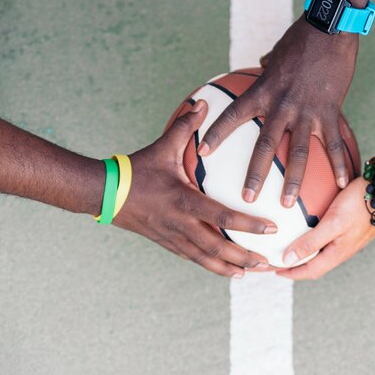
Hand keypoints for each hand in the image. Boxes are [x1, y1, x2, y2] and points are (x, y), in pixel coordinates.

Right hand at [113, 100, 276, 277]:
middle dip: (245, 256)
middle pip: (218, 248)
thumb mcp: (162, 147)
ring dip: (230, 267)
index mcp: (183, 201)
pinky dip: (211, 266)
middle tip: (268, 261)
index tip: (271, 227)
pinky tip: (225, 269)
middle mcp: (180, 224)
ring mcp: (172, 237)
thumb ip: (184, 126)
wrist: (103, 193)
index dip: (248, 224)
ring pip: (206, 259)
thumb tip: (202, 102)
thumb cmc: (136, 170)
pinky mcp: (166, 243)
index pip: (222, 217)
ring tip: (252, 272)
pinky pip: (193, 258)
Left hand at [198, 18, 358, 206]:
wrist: (329, 28)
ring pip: (298, 153)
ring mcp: (307, 111)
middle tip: (247, 198)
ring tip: (288, 203)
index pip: (234, 115)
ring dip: (293, 181)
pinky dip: (339, 163)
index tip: (202, 151)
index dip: (217, 133)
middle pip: (265, 145)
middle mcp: (282, 105)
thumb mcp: (276, 54)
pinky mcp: (330, 111)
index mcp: (263, 91)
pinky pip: (334, 143)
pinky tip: (343, 182)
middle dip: (255, 174)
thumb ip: (266, 68)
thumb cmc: (300, 38)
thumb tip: (260, 65)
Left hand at [276, 177, 374, 279]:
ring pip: (322, 253)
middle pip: (315, 264)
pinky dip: (314, 240)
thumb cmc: (359, 204)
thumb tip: (288, 261)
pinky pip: (328, 240)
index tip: (275, 271)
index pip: (310, 271)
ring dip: (306, 253)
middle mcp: (343, 250)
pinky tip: (309, 229)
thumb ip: (311, 242)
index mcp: (338, 253)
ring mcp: (348, 240)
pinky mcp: (350, 228)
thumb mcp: (332, 223)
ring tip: (290, 247)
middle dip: (296, 266)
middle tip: (278, 260)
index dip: (292, 273)